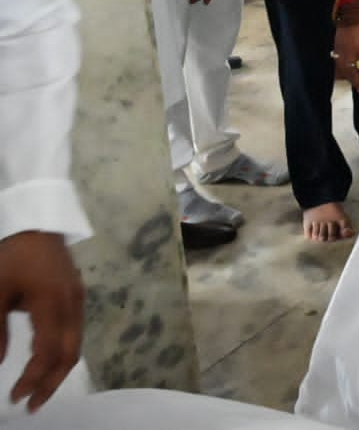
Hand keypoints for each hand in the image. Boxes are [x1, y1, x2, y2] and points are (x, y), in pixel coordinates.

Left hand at [0, 231, 83, 413]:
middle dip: (52, 383)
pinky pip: (75, 332)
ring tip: (39, 388)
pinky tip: (47, 359)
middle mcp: (72, 305)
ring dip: (59, 370)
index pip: (48, 353)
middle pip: (70, 354)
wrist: (36, 222)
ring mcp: (78, 299)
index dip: (33, 379)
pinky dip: (63, 352)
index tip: (15, 397)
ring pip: (76, 344)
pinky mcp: (77, 294)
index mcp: (53, 304)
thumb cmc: (12, 256)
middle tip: (32, 404)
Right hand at [333, 15, 358, 92]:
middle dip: (357, 81)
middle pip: (351, 71)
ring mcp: (341, 48)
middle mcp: (350, 51)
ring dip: (347, 78)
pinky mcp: (336, 44)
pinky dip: (339, 69)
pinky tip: (343, 73)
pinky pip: (336, 61)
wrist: (355, 6)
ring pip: (341, 68)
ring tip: (353, 83)